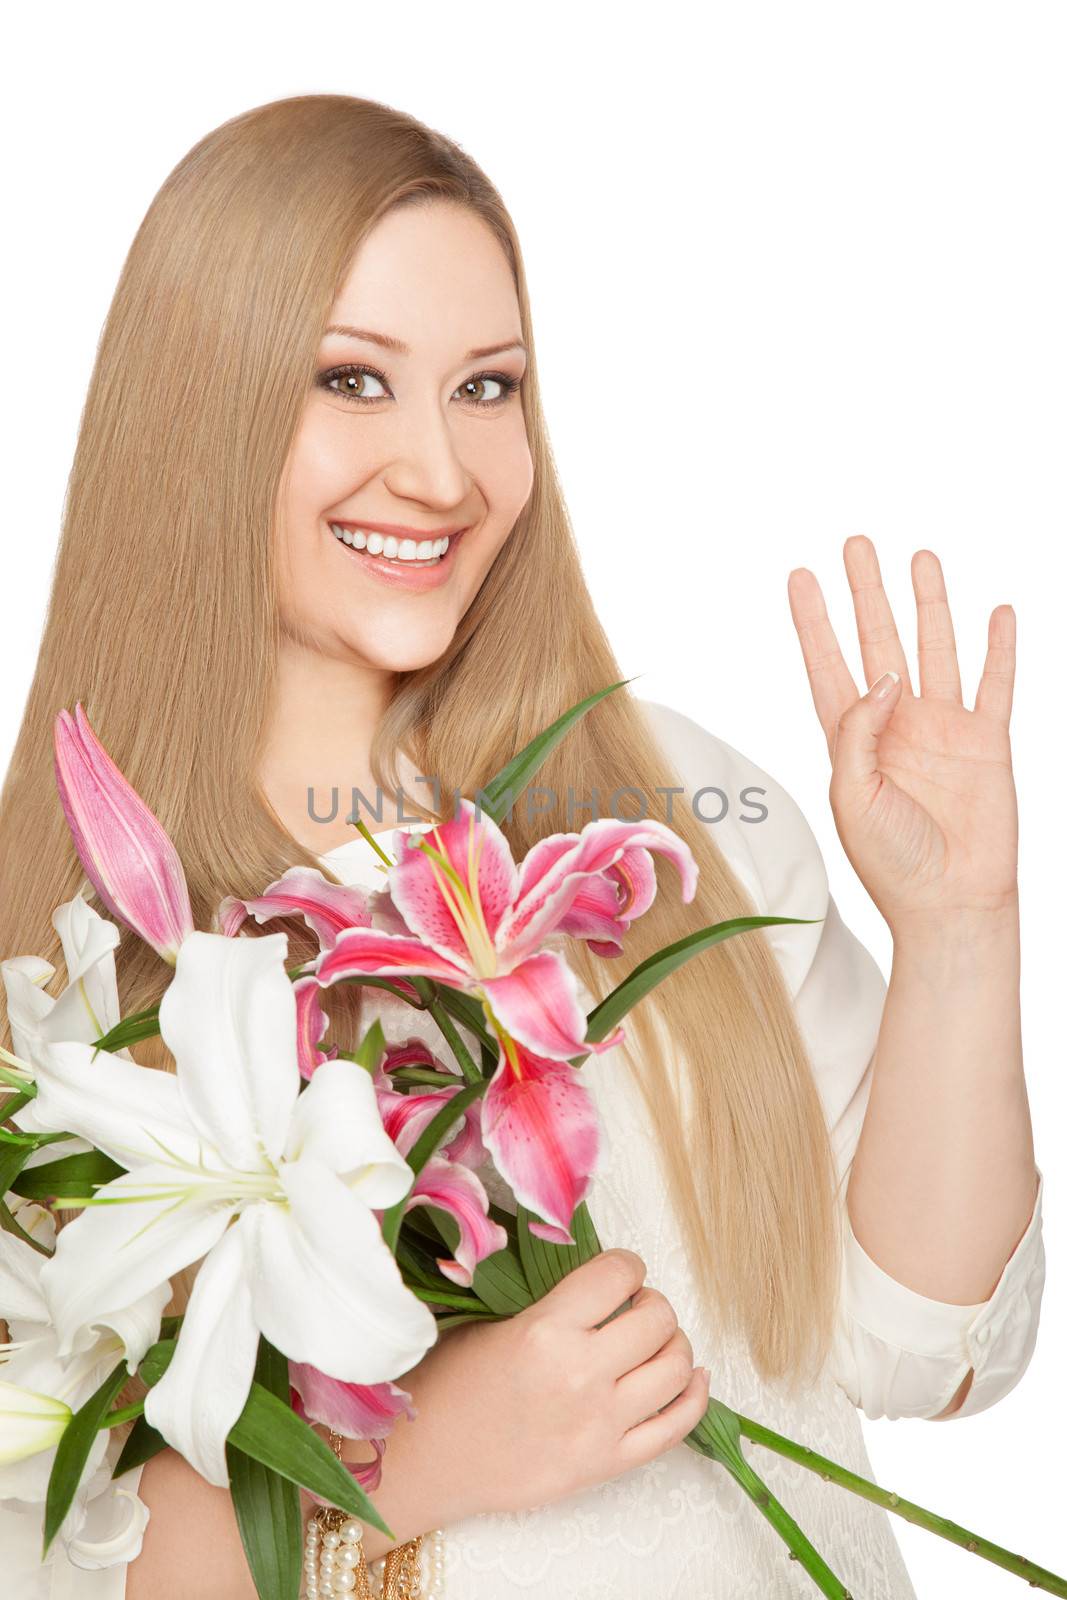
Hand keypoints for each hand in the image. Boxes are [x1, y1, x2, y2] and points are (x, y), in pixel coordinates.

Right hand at [395, 1249, 709, 1521]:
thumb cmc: (446, 1385)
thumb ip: (547, 1302)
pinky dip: (694, 1396)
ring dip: (673, 1343)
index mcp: (545, 1331)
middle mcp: (580, 1375)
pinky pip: (675, 1427)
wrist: (426, 1461)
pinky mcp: (605, 1464)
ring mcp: (598, 1425)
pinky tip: (690, 1378)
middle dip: (652, 1302)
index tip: (620, 1270)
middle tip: (634, 1305)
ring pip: (676, 1369)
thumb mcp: (488, 1322)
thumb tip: (597, 1282)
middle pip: (657, 1319)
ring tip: (653, 1340)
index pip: (617, 1275)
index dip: (626, 1265)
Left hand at [787, 535, 1018, 934]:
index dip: (813, 622)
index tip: (799, 577)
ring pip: (934, 648)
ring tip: (919, 557)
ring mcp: (943, 730)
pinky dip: (999, 648)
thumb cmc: (892, 862)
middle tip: (856, 544)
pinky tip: (997, 613)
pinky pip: (996, 683)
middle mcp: (896, 725)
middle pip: (877, 642)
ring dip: (927, 604)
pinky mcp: (987, 742)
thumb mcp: (851, 795)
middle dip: (866, 593)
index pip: (827, 665)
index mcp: (852, 740)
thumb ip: (857, 730)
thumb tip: (883, 677)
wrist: (951, 903)